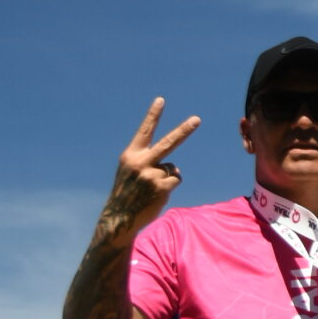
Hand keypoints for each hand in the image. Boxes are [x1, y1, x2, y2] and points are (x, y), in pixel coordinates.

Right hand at [100, 100, 201, 238]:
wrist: (119, 218)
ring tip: (151, 188)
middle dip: (184, 130)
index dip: (153, 115)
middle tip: (197, 119)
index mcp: (131, 155)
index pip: (145, 131)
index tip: (161, 99)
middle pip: (168, 143)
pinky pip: (175, 179)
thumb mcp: (131, 171)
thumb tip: (175, 168)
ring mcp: (151, 175)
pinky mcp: (161, 188)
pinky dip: (170, 186)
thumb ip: (150, 162)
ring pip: (172, 168)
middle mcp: (140, 163)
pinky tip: (156, 194)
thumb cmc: (127, 192)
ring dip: (167, 177)